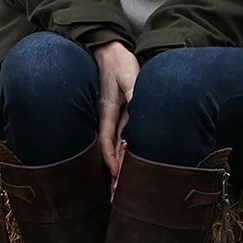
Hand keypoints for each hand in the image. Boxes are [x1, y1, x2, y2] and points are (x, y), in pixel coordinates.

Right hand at [92, 41, 138, 177]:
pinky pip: (118, 134)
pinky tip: (126, 160)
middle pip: (109, 147)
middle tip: (116, 193)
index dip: (110, 157)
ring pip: (113, 143)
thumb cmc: (118, 61)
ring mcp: (110, 114)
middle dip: (112, 170)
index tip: (116, 173)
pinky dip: (120, 150)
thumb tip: (136, 106)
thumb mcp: (128, 74)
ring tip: (119, 185)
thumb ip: (132, 91)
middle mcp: (106, 115)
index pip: (106, 139)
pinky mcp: (116, 111)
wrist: (108, 49)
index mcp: (107, 109)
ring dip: (117, 163)